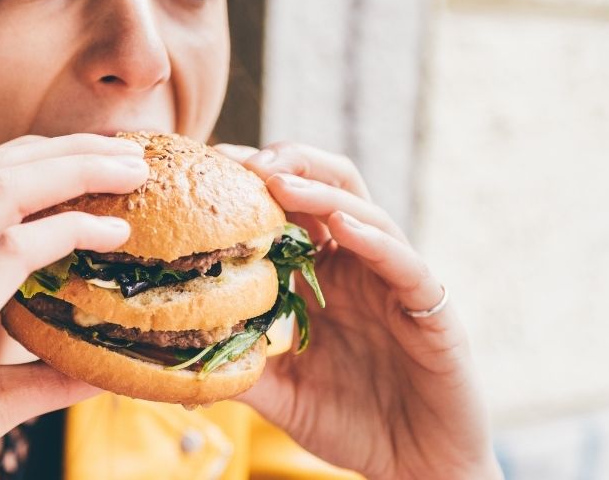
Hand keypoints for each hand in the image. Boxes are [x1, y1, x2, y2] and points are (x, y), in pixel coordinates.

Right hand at [0, 134, 148, 479]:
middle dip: (64, 148)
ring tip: (131, 169)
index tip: (98, 157)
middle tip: (130, 149)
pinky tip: (111, 233)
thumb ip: (39, 373)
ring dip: (72, 168)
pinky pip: (8, 253)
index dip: (36, 157)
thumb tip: (101, 366)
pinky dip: (67, 231)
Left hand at [214, 142, 501, 479]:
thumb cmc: (353, 426)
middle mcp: (360, 268)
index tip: (211, 165)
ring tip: (280, 180)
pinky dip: (375, 241)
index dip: (256, 181)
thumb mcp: (281, 394)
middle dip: (290, 163)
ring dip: (321, 193)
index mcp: (324, 277)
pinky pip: (405, 266)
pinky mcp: (431, 311)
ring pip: (365, 214)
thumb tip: (176, 352)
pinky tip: (343, 228)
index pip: (291, 209)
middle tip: (244, 160)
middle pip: (331, 188)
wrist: (417, 471)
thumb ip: (240, 368)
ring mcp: (396, 284)